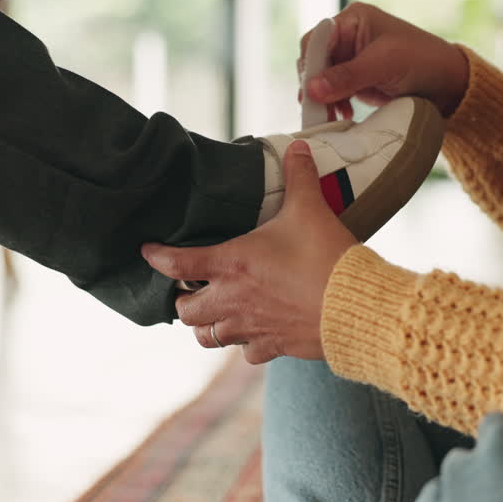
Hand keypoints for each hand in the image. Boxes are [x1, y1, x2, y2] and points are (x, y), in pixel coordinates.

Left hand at [141, 141, 357, 364]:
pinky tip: (256, 332)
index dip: (157, 257)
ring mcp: (251, 328)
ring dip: (208, 325)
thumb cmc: (326, 257)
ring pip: (209, 337)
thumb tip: (297, 148)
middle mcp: (232, 300)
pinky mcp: (274, 346)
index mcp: (231, 264)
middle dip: (184, 300)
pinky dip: (246, 344)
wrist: (354, 306)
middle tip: (193, 288)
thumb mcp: (310, 209)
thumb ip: (300, 176)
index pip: (177, 264)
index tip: (148, 251)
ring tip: (217, 313)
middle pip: (185, 312)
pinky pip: (247, 353)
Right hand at [298, 2, 470, 118]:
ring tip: (330, 116)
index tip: (311, 89)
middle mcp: (348, 36)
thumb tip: (311, 89)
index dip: (311, 64)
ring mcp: (350, 59)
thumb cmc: (421, 60)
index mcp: (353, 20)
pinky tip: (341, 115)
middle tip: (317, 109)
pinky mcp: (355, 80)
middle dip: (314, 85)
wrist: (447, 84)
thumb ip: (348, 76)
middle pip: (315, 60)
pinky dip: (332, 104)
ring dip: (322, 98)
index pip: (317, 39)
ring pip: (320, 79)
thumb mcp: (384, 64)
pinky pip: (332, 92)